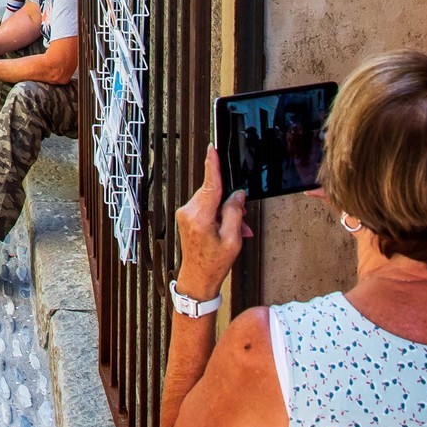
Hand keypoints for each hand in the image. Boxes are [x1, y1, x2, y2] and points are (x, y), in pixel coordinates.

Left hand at [174, 146, 250, 299]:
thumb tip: (237, 194)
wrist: (198, 277)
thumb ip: (234, 213)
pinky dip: (218, 215)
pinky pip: (205, 207)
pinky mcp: (186, 217)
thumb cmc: (214, 263)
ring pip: (211, 201)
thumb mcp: (232, 239)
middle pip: (213, 193)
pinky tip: (226, 229)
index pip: (210, 185)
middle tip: (241, 220)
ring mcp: (185, 214)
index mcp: (200, 217)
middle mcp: (188, 212)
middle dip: (229, 203)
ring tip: (235, 230)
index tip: (212, 149)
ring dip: (225, 211)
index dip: (212, 165)